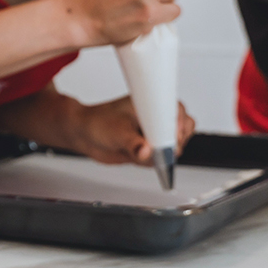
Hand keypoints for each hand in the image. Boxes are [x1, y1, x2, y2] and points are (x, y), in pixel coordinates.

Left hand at [67, 96, 195, 164]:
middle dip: (174, 142)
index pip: (178, 111)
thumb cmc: (98, 122)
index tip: (173, 137)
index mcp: (151, 104)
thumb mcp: (116, 132)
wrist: (85, 134)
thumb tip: (145, 152)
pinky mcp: (150, 149)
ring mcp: (154, 134)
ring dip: (163, 155)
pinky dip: (155, 162)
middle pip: (182, 130)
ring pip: (174, 147)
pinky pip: (162, 159)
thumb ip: (132, 144)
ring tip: (142, 153)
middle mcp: (156, 118)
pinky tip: (138, 157)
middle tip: (160, 149)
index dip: (178, 124)